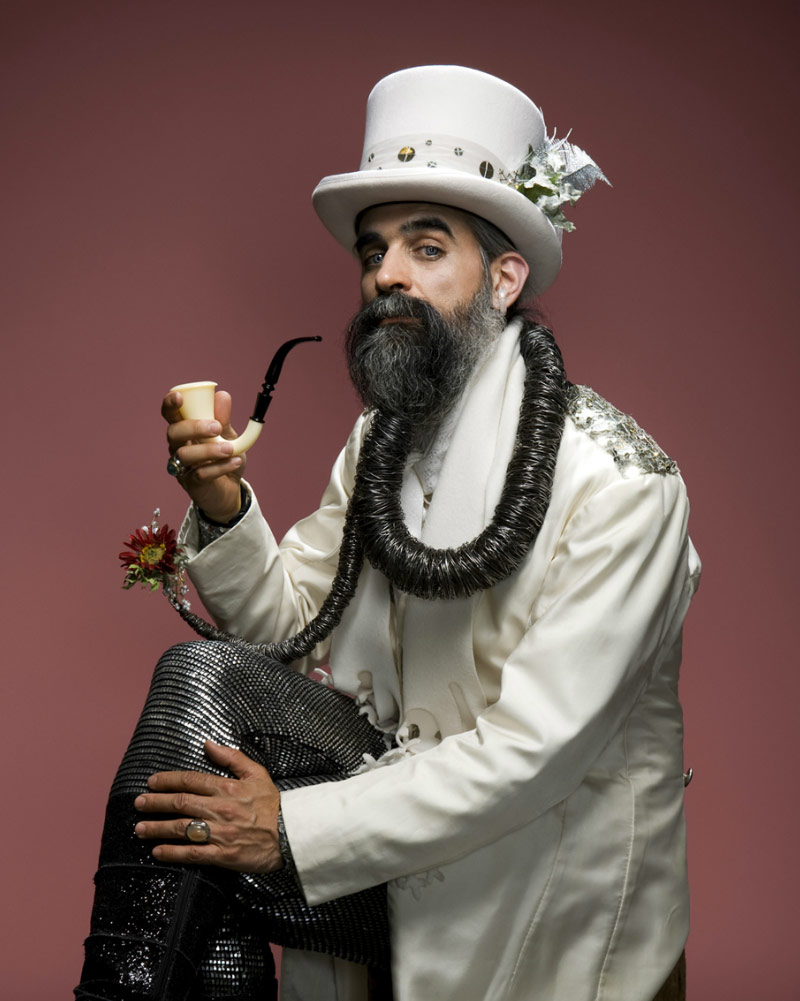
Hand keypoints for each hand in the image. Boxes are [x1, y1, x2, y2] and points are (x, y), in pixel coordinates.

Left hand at [134, 741, 282, 872]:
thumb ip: (231, 757)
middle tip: (138, 803)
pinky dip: (172, 853)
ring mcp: (220, 833)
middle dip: (155, 803)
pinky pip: (192, 853)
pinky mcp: (223, 855)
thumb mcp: (257, 773)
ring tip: (139, 828)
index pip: (191, 780)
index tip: (151, 782)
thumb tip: (208, 744)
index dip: (168, 780)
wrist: (291, 835)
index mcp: (228, 787)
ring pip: (182, 828)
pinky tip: (157, 852)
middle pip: (180, 803)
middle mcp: (220, 809)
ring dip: (157, 828)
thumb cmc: (273, 804)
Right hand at [162, 389, 245, 522]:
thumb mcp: (228, 435)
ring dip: (208, 450)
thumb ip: (224, 419)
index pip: (170, 414)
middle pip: (173, 433)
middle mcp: (178, 446)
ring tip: (230, 449)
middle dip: (193, 427)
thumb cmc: (225, 457)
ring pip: (184, 455)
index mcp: (185, 429)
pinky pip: (200, 474)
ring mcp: (182, 466)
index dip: (169, 404)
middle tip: (216, 427)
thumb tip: (222, 396)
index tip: (179, 397)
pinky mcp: (191, 484)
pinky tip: (235, 462)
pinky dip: (219, 467)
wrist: (232, 488)